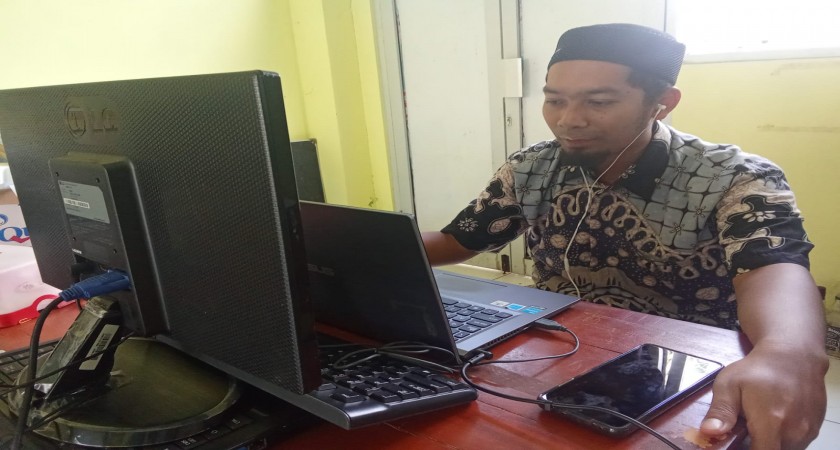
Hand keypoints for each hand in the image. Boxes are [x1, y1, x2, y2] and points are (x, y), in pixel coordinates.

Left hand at [700, 343, 827, 449]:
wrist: (793, 356)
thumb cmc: (758, 369)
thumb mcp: (730, 384)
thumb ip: (721, 411)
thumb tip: (709, 432)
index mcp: (771, 421)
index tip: (737, 443)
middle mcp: (794, 431)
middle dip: (756, 446)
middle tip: (745, 430)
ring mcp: (807, 431)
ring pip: (784, 449)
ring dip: (770, 442)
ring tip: (759, 423)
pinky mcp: (814, 430)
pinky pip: (796, 443)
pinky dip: (782, 439)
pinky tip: (773, 422)